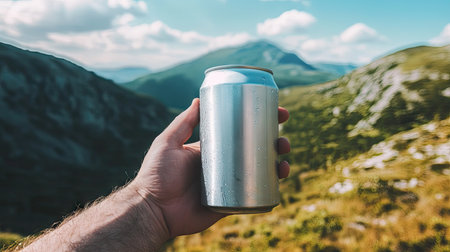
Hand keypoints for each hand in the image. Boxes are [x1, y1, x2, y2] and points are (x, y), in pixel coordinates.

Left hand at [131, 98, 289, 237]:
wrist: (153, 209)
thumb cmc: (156, 174)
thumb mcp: (168, 142)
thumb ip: (183, 122)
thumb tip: (198, 98)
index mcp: (212, 149)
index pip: (240, 132)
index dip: (259, 122)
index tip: (277, 113)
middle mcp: (223, 165)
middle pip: (255, 151)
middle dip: (275, 143)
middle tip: (283, 139)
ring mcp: (228, 184)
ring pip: (260, 172)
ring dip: (278, 165)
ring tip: (284, 160)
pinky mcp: (230, 203)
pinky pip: (255, 196)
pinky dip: (270, 189)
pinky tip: (279, 180)